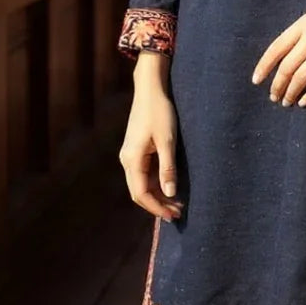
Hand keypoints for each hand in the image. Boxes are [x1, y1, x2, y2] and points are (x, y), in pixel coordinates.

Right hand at [119, 65, 184, 220]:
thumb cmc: (160, 112)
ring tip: (177, 202)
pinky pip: (144, 173)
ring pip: (141, 183)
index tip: (173, 216)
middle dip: (158, 204)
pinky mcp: (136, 149)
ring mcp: (130, 155)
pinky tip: (169, 185)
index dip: (156, 207)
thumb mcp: (167, 140)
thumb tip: (170, 193)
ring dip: (157, 194)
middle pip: (139, 192)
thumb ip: (168, 168)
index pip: (141, 194)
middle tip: (178, 213)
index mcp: (132, 160)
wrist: (150, 89)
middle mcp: (127, 160)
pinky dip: (155, 182)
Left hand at [251, 0, 305, 106]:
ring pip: (300, 78)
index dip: (264, 66)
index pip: (275, 48)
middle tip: (274, 97)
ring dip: (290, 93)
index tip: (256, 81)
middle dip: (277, 85)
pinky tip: (304, 102)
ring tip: (287, 101)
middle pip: (286, 67)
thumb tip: (285, 59)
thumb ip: (302, 35)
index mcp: (303, 24)